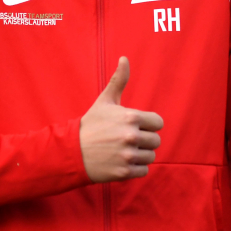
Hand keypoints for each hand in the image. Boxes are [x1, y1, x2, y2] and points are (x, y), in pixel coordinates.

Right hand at [79, 57, 162, 182]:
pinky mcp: (125, 172)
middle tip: (125, 139)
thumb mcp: (105, 101)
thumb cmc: (91, 124)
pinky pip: (144, 171)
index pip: (158, 123)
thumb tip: (125, 58)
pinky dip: (135, 168)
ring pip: (151, 157)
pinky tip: (120, 161)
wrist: (72, 151)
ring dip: (140, 155)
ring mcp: (128, 155)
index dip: (147, 124)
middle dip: (143, 140)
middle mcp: (131, 136)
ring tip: (122, 150)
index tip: (133, 126)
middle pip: (156, 141)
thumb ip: (119, 80)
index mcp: (131, 117)